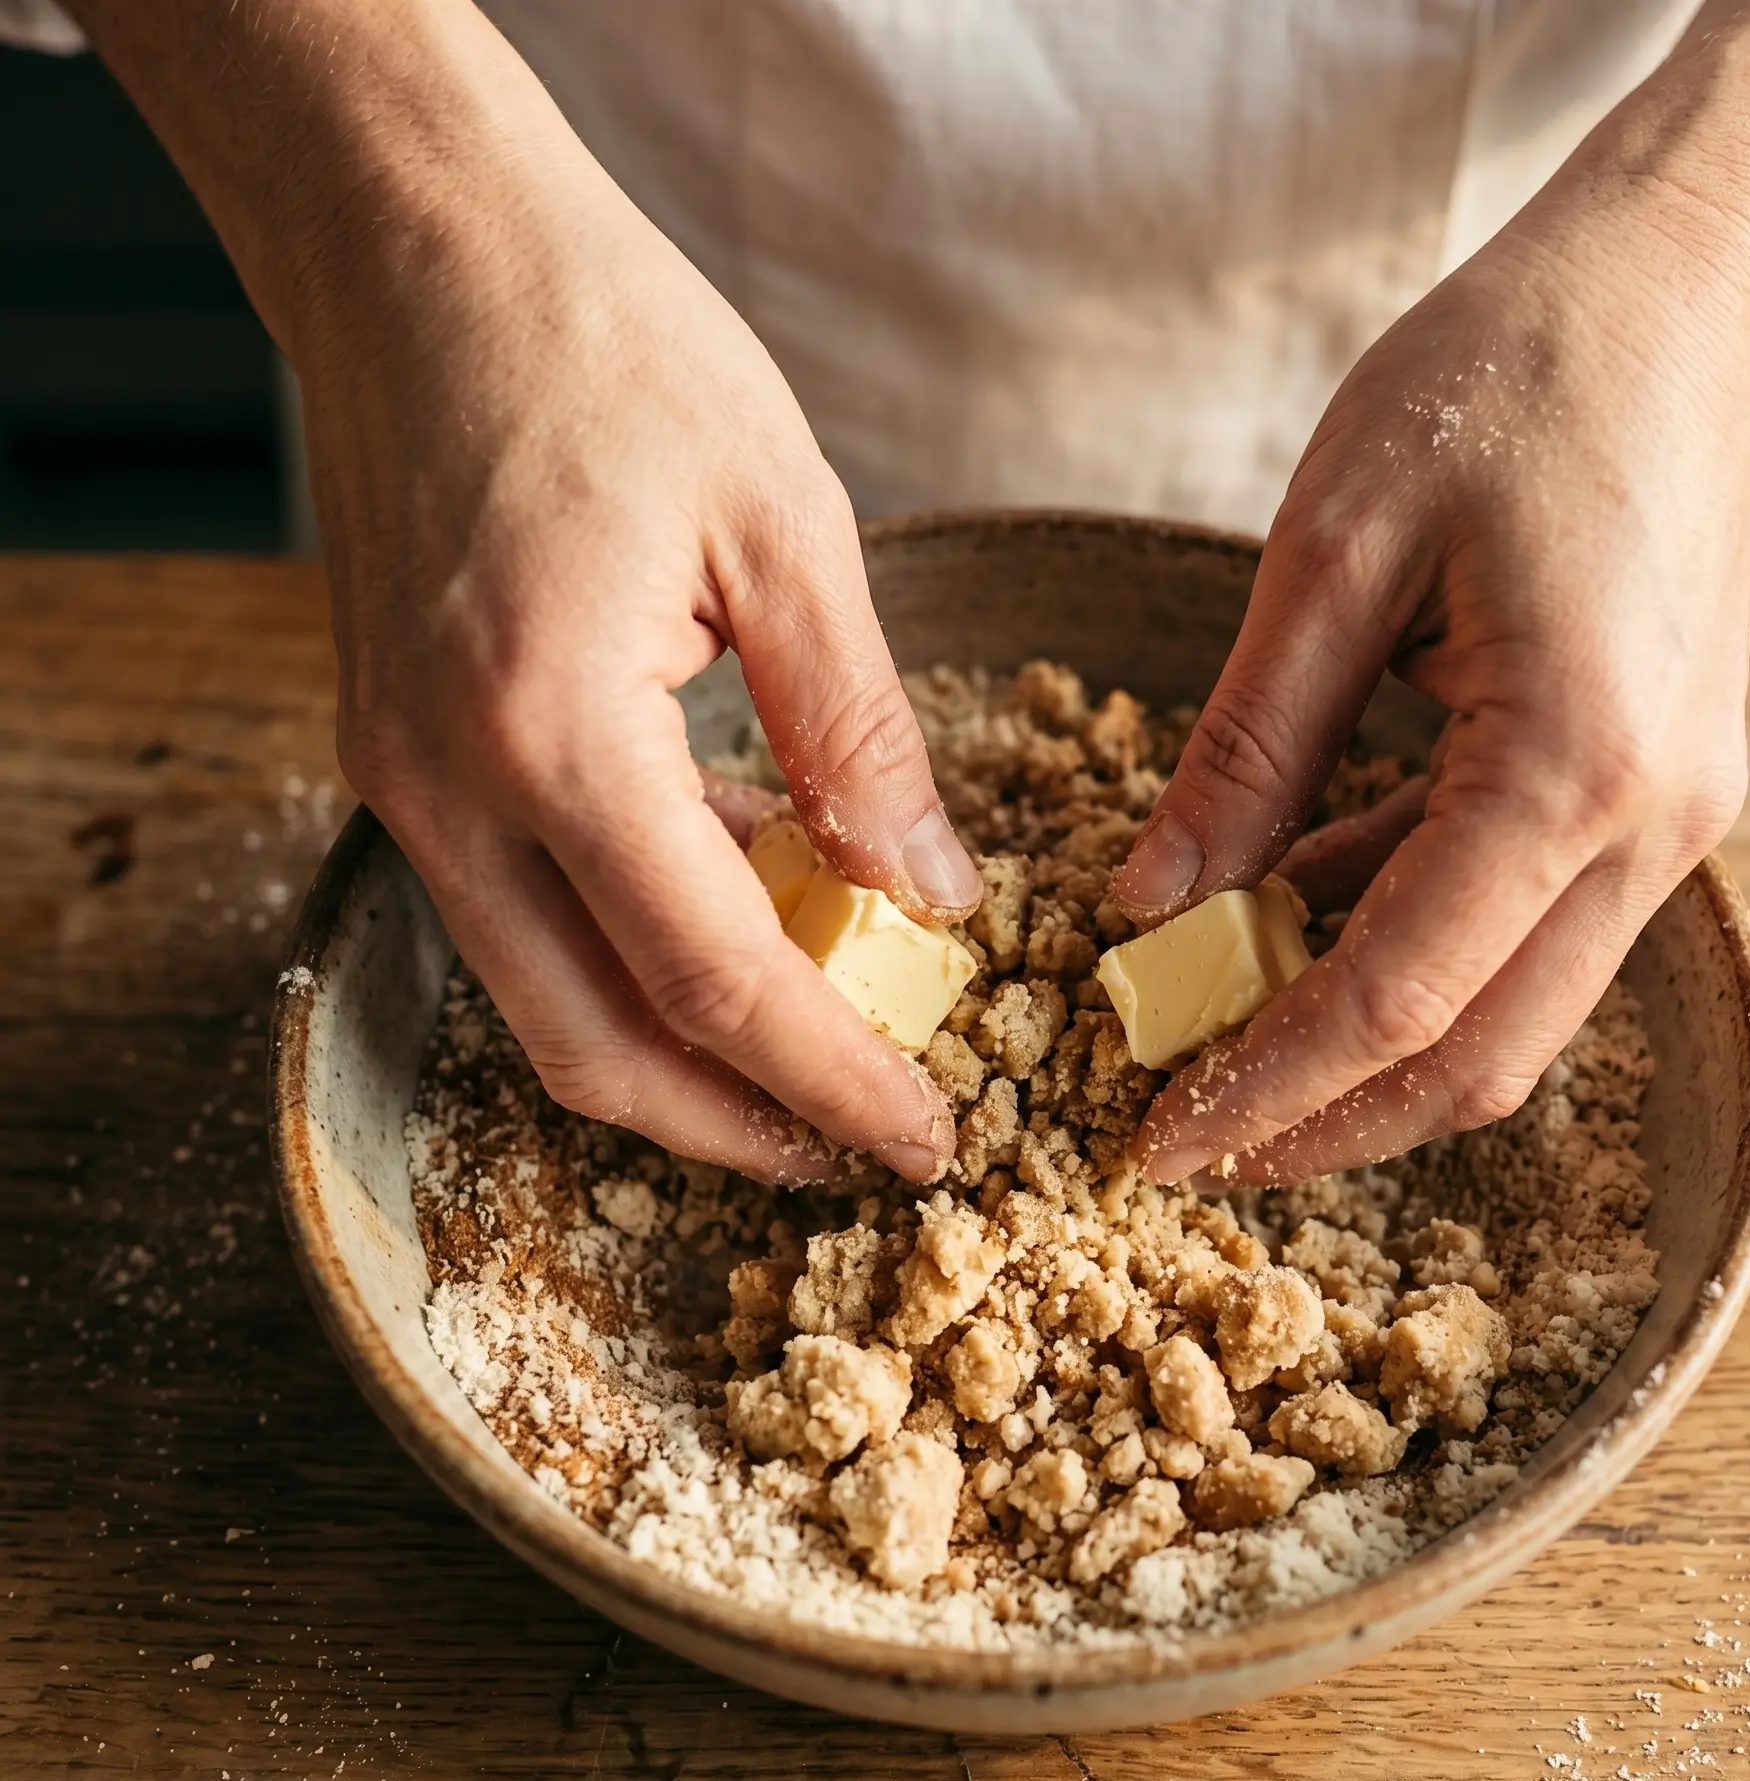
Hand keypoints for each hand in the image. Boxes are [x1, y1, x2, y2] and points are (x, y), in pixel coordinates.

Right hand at [296, 120, 979, 1182]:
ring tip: (815, 1072)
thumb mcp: (787, 527)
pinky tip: (738, 942)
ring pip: (544, 1006)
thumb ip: (860, 735)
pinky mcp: (402, 761)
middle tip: (863, 1147)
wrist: (419, 249)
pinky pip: (521, 920)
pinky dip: (629, 962)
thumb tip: (931, 898)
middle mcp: (446, 789)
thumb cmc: (606, 347)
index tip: (927, 1138)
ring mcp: (403, 784)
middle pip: (597, 1049)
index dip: (832, 1083)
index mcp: (551, 731)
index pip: (714, 982)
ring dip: (681, 1065)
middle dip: (740, 1130)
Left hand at [1113, 213, 1749, 1184]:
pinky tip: (1290, 923)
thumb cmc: (1508, 380)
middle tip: (1187, 1136)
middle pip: (1475, 1055)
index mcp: (1573, 768)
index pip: (1398, 1002)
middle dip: (1322, 1120)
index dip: (1267, 1087)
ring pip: (1507, 1015)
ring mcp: (1666, 821)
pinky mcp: (1647, 796)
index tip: (1155, 1139)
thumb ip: (1243, 749)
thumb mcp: (1334, 554)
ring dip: (1363, 1050)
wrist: (1682, 293)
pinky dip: (1405, 952)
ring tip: (1215, 1040)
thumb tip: (1149, 905)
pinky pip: (1518, 927)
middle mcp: (1648, 827)